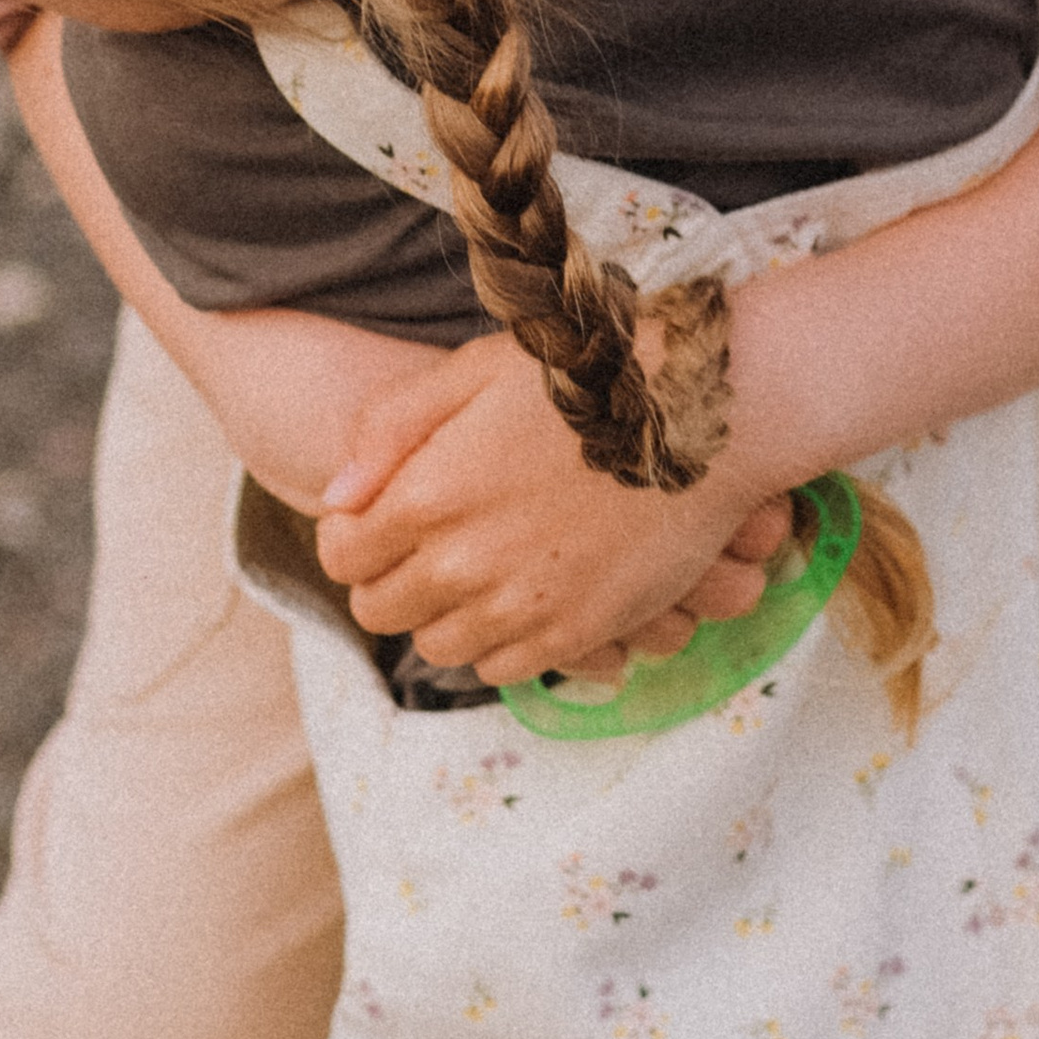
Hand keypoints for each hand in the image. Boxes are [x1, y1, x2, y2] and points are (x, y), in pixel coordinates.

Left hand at [315, 334, 777, 684]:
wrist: (703, 415)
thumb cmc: (588, 379)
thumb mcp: (475, 369)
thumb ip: (391, 427)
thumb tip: (336, 497)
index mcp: (427, 494)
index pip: (342, 555)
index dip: (352, 537)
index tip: (378, 519)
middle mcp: (462, 564)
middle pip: (381, 610)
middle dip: (391, 578)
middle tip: (428, 543)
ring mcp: (520, 607)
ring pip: (438, 646)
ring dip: (444, 613)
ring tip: (480, 566)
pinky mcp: (573, 635)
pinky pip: (502, 669)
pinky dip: (499, 641)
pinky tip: (523, 592)